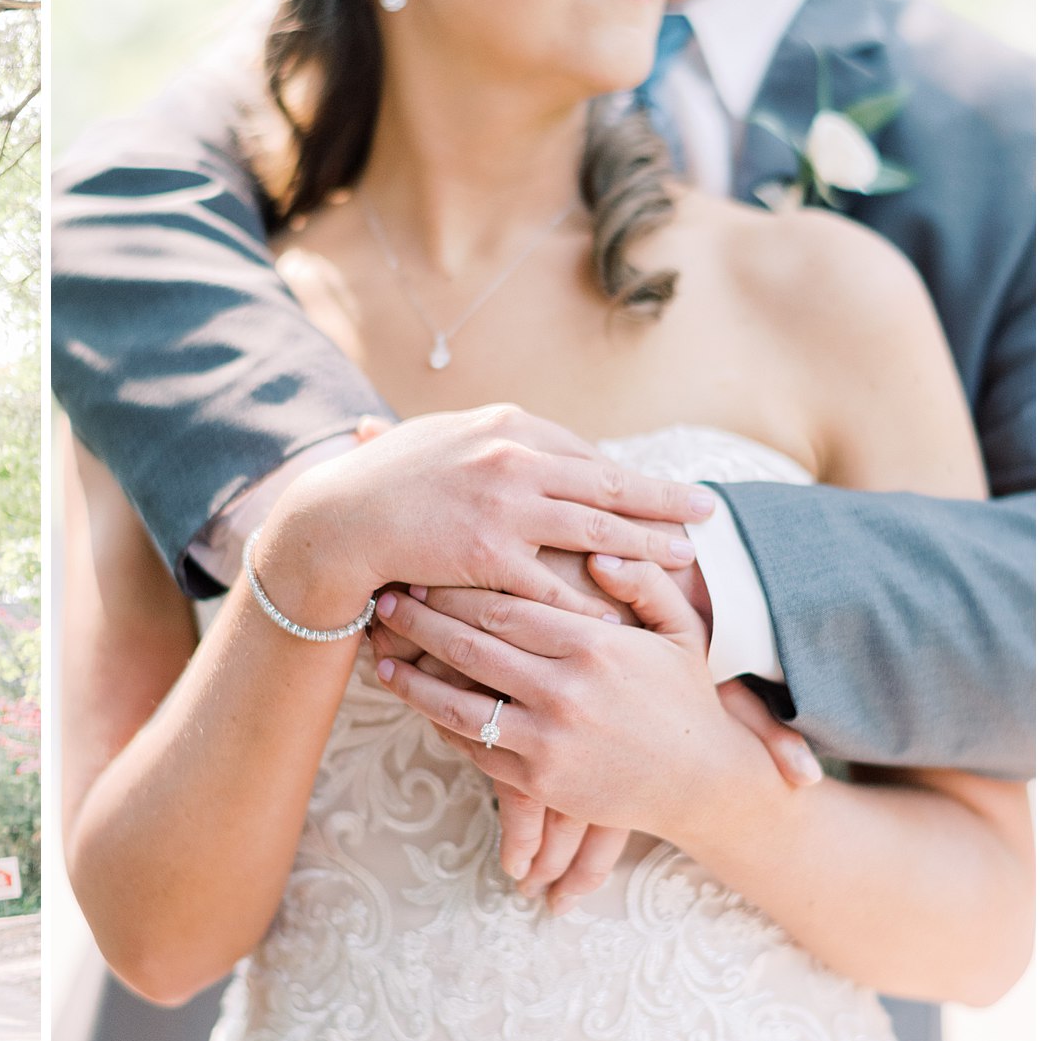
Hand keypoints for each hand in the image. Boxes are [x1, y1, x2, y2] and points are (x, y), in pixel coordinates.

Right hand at [253, 405, 713, 629]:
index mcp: (507, 426)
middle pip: (607, 483)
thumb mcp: (441, 438)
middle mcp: (514, 456)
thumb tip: (526, 445)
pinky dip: (588, 600)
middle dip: (661, 500)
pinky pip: (551, 582)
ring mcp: (504, 503)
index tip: (662, 488)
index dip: (628, 476)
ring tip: (684, 559)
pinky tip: (620, 614)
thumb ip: (490, 441)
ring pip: (593, 528)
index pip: (584, 453)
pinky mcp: (486, 551)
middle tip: (706, 513)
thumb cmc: (379, 481)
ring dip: (644, 546)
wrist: (334, 517)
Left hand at [370, 557, 774, 844]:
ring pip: (457, 702)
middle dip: (421, 621)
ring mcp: (547, 738)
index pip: (506, 606)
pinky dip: (440, 722)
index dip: (456, 588)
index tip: (425, 569)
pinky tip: (418, 702)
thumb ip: (643, 584)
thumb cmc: (683, 696)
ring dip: (412, 678)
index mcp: (594, 644)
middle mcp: (565, 689)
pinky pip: (474, 745)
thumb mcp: (679, 630)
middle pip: (470, 647)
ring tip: (381, 655)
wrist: (700, 780)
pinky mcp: (538, 779)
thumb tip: (600, 551)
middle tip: (386, 599)